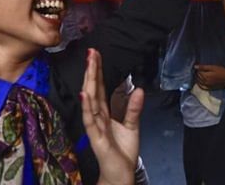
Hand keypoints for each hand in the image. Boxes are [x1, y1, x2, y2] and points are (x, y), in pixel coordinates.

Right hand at [81, 49, 143, 184]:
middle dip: (92, 71)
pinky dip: (87, 106)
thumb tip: (139, 89)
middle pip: (93, 89)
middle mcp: (97, 116)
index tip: (96, 54)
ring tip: (89, 65)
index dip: (97, 71)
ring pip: (90, 100)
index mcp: (104, 113)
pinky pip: (90, 119)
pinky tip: (85, 93)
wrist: (120, 173)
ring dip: (89, 82)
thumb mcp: (132, 125)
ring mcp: (94, 126)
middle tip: (91, 52)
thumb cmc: (122, 151)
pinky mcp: (96, 137)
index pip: (99, 88)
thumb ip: (133, 108)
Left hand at [195, 64, 224, 89]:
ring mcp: (208, 86)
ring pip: (199, 83)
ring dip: (198, 79)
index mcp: (205, 76)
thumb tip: (195, 67)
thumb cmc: (221, 71)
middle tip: (199, 70)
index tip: (199, 67)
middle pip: (198, 78)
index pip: (198, 73)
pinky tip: (200, 83)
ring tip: (199, 75)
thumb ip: (203, 67)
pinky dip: (200, 85)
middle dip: (197, 74)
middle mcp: (205, 82)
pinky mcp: (210, 89)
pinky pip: (203, 88)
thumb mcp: (212, 67)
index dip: (198, 69)